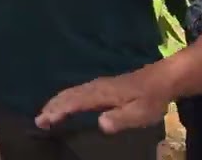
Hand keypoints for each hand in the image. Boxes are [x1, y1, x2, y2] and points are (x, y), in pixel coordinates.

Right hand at [35, 66, 170, 133]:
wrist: (163, 79)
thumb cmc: (151, 98)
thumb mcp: (139, 113)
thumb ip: (119, 119)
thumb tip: (99, 123)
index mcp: (101, 93)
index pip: (73, 102)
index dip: (57, 111)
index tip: (44, 121)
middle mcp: (96, 87)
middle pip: (68, 95)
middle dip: (52, 107)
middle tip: (38, 120)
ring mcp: (99, 85)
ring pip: (72, 92)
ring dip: (57, 102)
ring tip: (46, 112)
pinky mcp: (104, 86)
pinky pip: (78, 91)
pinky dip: (67, 98)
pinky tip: (67, 103)